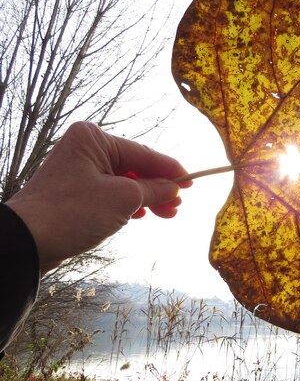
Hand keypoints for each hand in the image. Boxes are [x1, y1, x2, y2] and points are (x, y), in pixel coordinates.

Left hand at [6, 122, 190, 272]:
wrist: (26, 241)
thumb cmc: (74, 212)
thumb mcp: (124, 198)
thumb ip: (154, 189)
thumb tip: (174, 188)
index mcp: (94, 139)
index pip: (144, 153)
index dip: (171, 170)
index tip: (192, 183)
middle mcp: (85, 148)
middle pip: (134, 167)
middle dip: (158, 187)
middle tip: (177, 205)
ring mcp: (78, 170)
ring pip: (123, 181)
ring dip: (146, 197)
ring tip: (166, 214)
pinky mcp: (73, 190)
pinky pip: (109, 192)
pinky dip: (128, 203)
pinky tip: (140, 215)